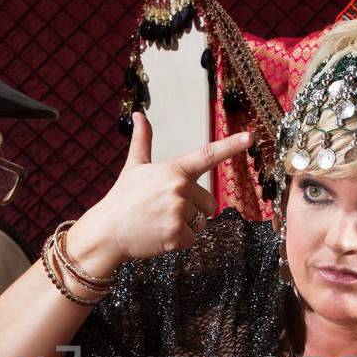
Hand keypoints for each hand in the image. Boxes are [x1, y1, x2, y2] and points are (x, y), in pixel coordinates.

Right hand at [66, 113, 250, 274]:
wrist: (107, 232)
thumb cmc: (122, 199)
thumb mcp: (134, 166)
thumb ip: (143, 140)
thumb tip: (139, 115)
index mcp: (173, 169)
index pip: (207, 154)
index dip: (230, 145)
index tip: (249, 137)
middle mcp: (179, 187)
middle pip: (209, 202)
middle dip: (194, 210)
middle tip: (166, 211)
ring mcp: (178, 211)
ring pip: (200, 222)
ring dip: (185, 226)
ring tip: (159, 222)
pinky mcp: (177, 234)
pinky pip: (192, 239)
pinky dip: (178, 241)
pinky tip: (159, 235)